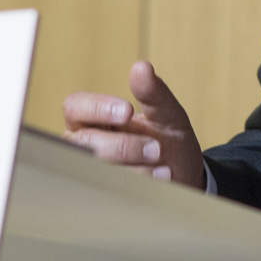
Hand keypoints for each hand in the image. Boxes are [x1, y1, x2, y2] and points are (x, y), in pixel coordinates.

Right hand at [62, 61, 204, 188]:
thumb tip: (141, 67)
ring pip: (96, 170)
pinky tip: (159, 183)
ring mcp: (89, 171)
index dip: (97, 108)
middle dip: (123, 146)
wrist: (184, 179)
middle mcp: (83, 144)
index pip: (76, 106)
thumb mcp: (168, 115)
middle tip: (157, 149)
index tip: (128, 112)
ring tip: (164, 170)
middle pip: (85, 142)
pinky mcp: (100, 194)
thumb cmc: (169, 141)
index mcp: (91, 118)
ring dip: (134, 170)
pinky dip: (136, 187)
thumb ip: (154, 93)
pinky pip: (108, 192)